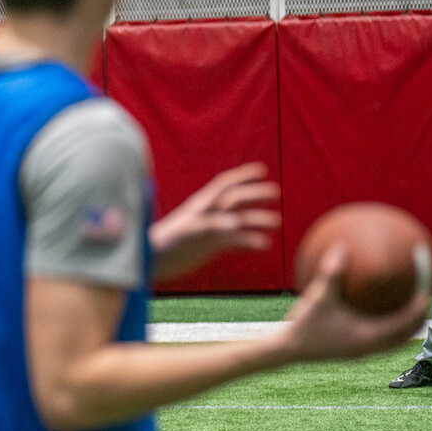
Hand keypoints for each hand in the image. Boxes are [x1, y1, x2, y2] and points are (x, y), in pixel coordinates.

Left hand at [150, 162, 280, 276]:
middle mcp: (209, 214)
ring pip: (240, 221)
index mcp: (201, 204)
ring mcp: (212, 229)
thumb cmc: (166, 243)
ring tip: (278, 222)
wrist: (153, 261)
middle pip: (236, 200)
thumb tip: (238, 223)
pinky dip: (251, 241)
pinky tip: (265, 245)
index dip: (243, 175)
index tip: (263, 169)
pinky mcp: (212, 245)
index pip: (225, 184)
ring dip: (258, 219)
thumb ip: (213, 225)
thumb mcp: (190, 231)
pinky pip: (236, 241)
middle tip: (276, 192)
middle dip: (255, 195)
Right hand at [279, 246, 427, 361]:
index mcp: (370, 336)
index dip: (420, 304)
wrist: (288, 351)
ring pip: (399, 340)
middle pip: (410, 333)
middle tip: (424, 293)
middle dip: (421, 314)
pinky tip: (379, 312)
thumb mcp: (317, 296)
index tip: (426, 286)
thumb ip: (331, 272)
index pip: (408, 321)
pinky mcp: (356, 352)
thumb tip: (341, 246)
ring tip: (412, 305)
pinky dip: (390, 327)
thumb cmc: (303, 325)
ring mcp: (365, 352)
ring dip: (408, 324)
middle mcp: (372, 347)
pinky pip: (383, 340)